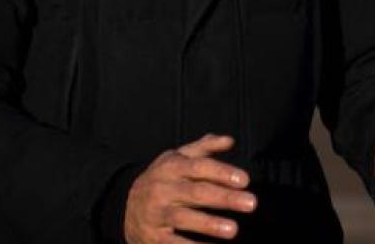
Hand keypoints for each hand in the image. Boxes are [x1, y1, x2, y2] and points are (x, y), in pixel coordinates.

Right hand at [124, 133, 256, 243]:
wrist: (122, 205)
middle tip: (251, 203)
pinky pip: (176, 243)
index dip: (222, 172)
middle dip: (224, 198)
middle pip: (196, 193)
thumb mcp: (176, 158)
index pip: (199, 167)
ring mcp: (157, 214)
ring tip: (233, 230)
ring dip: (210, 224)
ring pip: (184, 218)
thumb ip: (204, 148)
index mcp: (170, 167)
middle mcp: (162, 189)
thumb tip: (229, 140)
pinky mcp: (154, 237)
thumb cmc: (161, 180)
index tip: (244, 180)